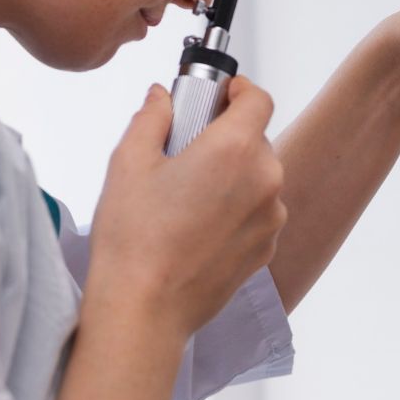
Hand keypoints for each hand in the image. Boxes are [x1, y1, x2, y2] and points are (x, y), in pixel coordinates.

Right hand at [82, 76, 287, 339]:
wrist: (145, 310)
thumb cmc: (134, 238)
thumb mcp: (129, 163)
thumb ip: (152, 118)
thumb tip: (162, 98)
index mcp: (235, 149)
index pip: (258, 98)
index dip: (239, 90)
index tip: (219, 93)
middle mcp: (265, 180)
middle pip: (255, 138)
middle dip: (224, 136)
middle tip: (185, 148)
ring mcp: (270, 218)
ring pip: (257, 177)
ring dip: (231, 175)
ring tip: (186, 194)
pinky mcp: (265, 248)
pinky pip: (256, 212)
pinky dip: (235, 209)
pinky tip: (196, 225)